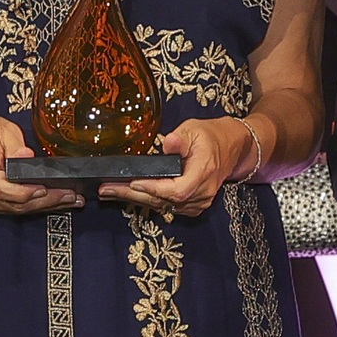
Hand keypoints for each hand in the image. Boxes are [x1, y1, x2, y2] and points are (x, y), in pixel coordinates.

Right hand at [0, 115, 78, 215]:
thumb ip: (14, 142)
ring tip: (73, 199)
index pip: (0, 188)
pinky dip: (43, 207)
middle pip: (17, 203)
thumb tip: (27, 155)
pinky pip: (23, 209)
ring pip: (22, 209)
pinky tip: (61, 202)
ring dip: (49, 206)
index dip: (22, 192)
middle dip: (46, 201)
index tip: (42, 188)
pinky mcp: (2, 204)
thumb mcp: (0, 129)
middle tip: (69, 195)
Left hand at [103, 114, 268, 219]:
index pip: (177, 189)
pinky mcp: (192, 206)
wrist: (230, 148)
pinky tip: (127, 195)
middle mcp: (202, 192)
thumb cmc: (210, 136)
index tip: (131, 182)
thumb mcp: (194, 129)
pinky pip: (167, 207)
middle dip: (133, 195)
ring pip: (163, 206)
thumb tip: (168, 143)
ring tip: (109, 191)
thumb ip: (180, 139)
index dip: (154, 188)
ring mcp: (198, 202)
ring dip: (135, 199)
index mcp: (204, 172)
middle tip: (106, 189)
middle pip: (165, 201)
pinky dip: (147, 201)